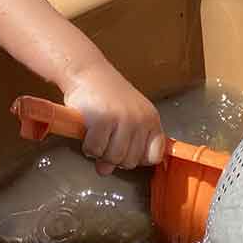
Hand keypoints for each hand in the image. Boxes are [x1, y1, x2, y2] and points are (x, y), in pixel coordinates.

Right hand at [62, 60, 165, 174]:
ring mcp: (123, 119)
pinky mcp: (103, 120)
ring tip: (96, 136)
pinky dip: (88, 147)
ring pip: (113, 158)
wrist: (87, 71)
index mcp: (151, 119)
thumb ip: (121, 145)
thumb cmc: (106, 95)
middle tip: (105, 142)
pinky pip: (95, 150)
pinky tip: (87, 133)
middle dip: (114, 157)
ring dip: (100, 153)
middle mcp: (141, 119)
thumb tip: (105, 171)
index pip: (155, 155)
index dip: (138, 159)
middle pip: (131, 161)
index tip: (125, 151)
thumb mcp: (124, 118)